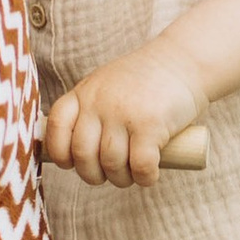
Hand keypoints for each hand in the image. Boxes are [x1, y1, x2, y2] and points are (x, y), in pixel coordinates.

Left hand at [45, 44, 208, 188]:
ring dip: (122, 179)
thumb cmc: (145, 80)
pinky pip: (140, 166)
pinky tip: (149, 175)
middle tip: (109, 175)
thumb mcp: (106, 85)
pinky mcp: (151, 124)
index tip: (73, 163)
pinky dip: (144, 178)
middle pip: (82, 154)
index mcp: (84, 92)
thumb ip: (90, 110)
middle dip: (93, 175)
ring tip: (132, 175)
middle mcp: (99, 102)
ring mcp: (124, 113)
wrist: (184, 60)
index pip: (56, 127)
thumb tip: (75, 154)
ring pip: (111, 164)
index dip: (60, 153)